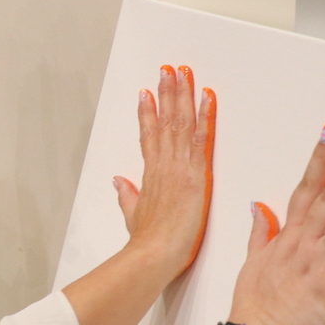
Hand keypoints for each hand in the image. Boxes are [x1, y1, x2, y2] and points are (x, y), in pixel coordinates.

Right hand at [113, 65, 214, 278]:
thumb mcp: (133, 215)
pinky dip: (204, 115)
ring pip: (180, 122)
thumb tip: (118, 181)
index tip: (146, 94)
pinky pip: (201, 137)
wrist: (154, 254)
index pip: (149, 136)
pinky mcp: (195, 173)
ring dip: (182, 95)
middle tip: (168, 70)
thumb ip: (127, 196)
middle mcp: (163, 165)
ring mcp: (178, 167)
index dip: (147, 113)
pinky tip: (206, 96)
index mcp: (151, 175)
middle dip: (166, 93)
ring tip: (182, 72)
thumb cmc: (146, 243)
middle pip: (164, 121)